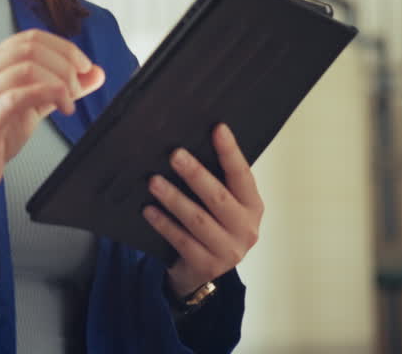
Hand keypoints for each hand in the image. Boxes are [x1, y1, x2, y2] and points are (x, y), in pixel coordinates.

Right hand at [0, 29, 105, 216]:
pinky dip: (48, 96)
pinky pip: (18, 96)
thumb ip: (61, 86)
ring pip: (27, 68)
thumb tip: (96, 72)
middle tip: (77, 88)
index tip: (85, 66)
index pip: (31, 38)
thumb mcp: (33, 104)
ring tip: (69, 103)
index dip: (64, 48)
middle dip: (64, 65)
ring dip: (59, 82)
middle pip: (31, 48)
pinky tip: (63, 108)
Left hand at [143, 123, 263, 297]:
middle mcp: (246, 229)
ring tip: (153, 182)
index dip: (230, 153)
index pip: (242, 175)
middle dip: (196, 174)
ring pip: (197, 220)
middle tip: (174, 155)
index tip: (218, 129)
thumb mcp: (223, 205)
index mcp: (253, 206)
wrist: (204, 273)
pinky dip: (164, 224)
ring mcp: (228, 251)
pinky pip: (182, 241)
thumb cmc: (213, 225)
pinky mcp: (207, 266)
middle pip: (218, 198)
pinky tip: (149, 210)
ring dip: (174, 199)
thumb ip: (217, 181)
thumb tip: (189, 145)